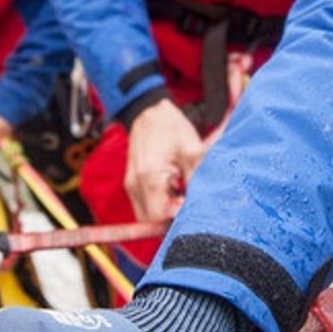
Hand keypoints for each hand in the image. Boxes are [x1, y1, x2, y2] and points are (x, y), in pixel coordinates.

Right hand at [125, 98, 205, 220]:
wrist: (149, 110)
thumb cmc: (171, 127)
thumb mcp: (192, 150)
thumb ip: (196, 179)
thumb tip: (201, 204)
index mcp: (150, 177)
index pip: (158, 218)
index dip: (176, 219)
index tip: (191, 209)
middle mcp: (135, 184)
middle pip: (150, 221)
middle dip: (170, 218)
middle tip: (188, 203)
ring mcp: (131, 184)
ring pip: (146, 215)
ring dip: (164, 211)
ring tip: (181, 195)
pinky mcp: (132, 182)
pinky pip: (144, 204)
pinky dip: (158, 203)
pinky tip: (172, 190)